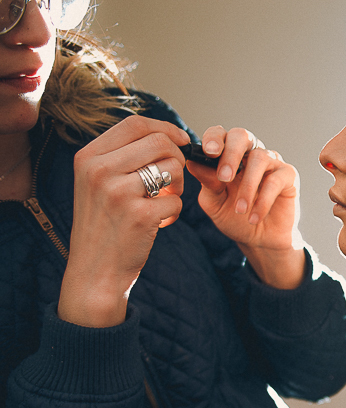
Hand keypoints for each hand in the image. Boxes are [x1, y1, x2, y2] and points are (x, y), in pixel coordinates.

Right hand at [61, 115, 191, 326]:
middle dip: (177, 158)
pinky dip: (174, 213)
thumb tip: (164, 135)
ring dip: (177, 186)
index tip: (182, 141)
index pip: (135, 124)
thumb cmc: (104, 226)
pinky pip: (176, 202)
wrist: (94, 271)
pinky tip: (158, 224)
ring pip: (172, 168)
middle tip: (174, 180)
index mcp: (88, 157)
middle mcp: (98, 170)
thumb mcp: (98, 184)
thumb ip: (122, 158)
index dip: (166, 129)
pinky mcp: (139, 215)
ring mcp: (117, 192)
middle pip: (159, 142)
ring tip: (163, 202)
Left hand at [187, 126, 305, 288]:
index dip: (214, 138)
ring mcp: (271, 162)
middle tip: (224, 177)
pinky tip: (254, 217)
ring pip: (259, 158)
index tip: (208, 152)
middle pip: (242, 136)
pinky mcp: (288, 175)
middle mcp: (250, 153)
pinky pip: (275, 180)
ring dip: (247, 186)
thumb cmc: (235, 218)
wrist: (260, 240)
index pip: (220, 135)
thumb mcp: (214, 202)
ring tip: (240, 210)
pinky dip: (263, 200)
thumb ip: (206, 183)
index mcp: (228, 155)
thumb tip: (193, 163)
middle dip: (231, 154)